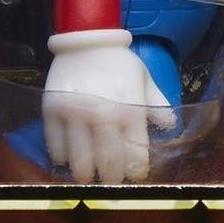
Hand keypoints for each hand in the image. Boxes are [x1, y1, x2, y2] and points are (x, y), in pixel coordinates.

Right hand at [43, 29, 174, 182]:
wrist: (87, 40)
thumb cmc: (119, 62)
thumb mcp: (144, 79)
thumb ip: (157, 105)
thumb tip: (170, 127)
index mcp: (130, 110)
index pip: (136, 153)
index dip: (136, 171)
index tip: (136, 177)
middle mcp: (103, 116)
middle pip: (108, 163)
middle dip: (113, 178)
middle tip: (113, 181)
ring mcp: (75, 116)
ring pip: (80, 161)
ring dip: (87, 175)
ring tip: (90, 177)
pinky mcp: (52, 112)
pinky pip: (56, 147)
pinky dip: (63, 159)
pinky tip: (69, 159)